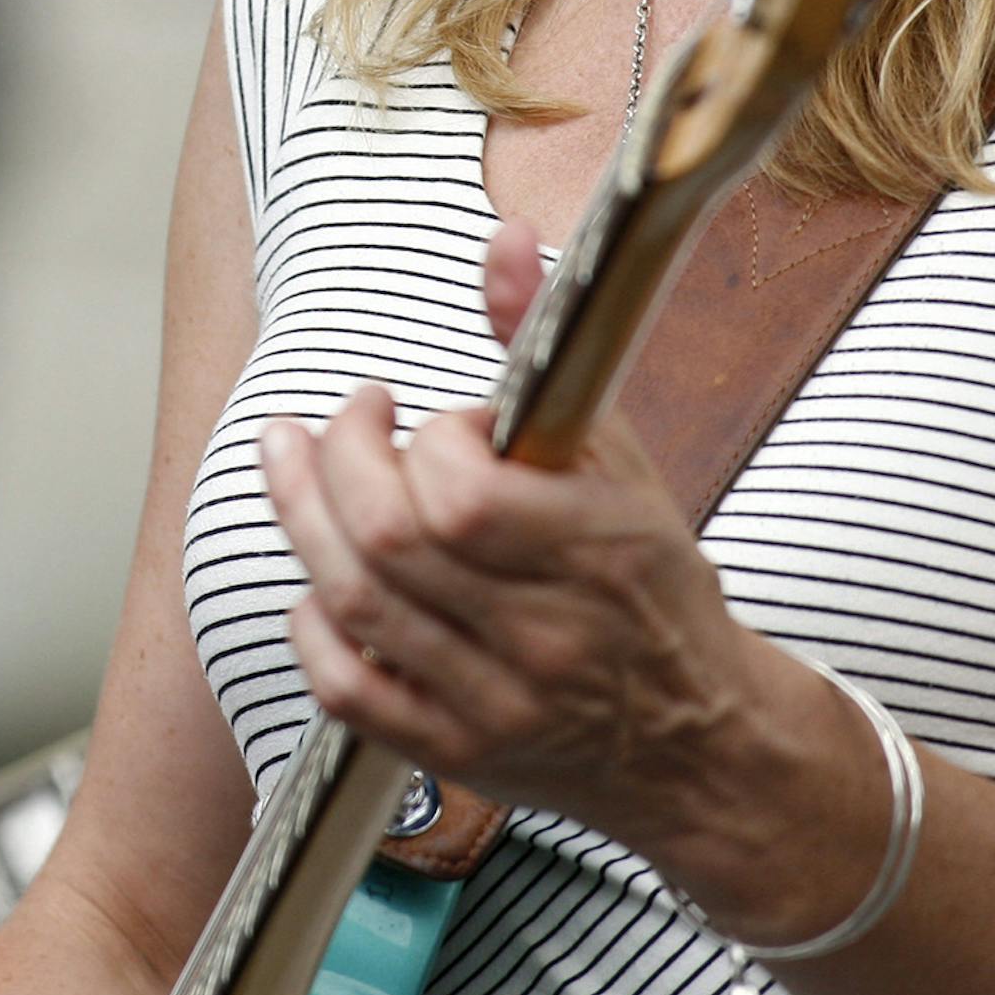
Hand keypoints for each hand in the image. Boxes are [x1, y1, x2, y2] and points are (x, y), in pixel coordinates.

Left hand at [257, 219, 779, 862]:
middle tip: (344, 420)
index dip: (430, 440)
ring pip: (353, 602)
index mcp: (596, 552)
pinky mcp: (456, 753)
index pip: (461, 492)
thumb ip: (545, 346)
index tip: (444, 423)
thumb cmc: (651, 584)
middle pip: (385, 539)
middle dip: (336, 459)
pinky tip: (319, 579)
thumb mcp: (618, 457)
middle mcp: (544, 635)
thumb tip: (502, 240)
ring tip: (292, 462)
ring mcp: (494, 702)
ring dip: (303, 517)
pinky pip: (346, 688)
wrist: (702, 744)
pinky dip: (313, 624)